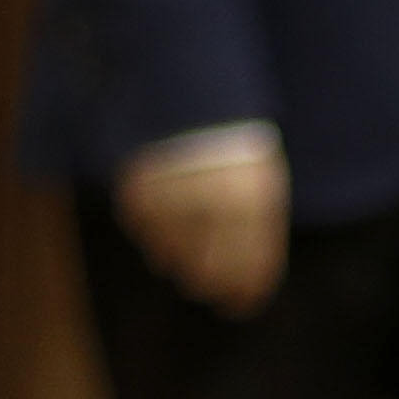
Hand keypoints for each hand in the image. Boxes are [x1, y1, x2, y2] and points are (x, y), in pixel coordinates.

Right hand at [116, 141, 290, 317]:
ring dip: (180, 256)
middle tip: (207, 285)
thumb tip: (242, 288)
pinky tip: (166, 212)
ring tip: (189, 229)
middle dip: (209, 284)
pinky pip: (146, 236)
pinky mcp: (138, 198)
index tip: (238, 307)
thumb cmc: (231, 140)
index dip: (244, 296)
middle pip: (207, 277)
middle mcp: (213, 209)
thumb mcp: (260, 180)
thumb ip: (256, 231)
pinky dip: (155, 232)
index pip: (249, 271)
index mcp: (254, 203)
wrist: (185, 91)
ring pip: (172, 261)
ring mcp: (173, 204)